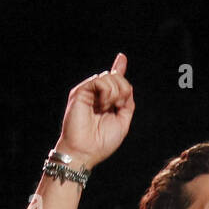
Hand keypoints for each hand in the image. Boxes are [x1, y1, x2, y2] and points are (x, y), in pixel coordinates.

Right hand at [54, 52, 134, 167]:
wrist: (86, 151)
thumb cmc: (102, 142)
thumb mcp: (122, 122)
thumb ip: (127, 104)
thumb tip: (128, 87)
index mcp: (106, 102)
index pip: (112, 81)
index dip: (118, 68)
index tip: (122, 57)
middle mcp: (96, 95)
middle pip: (116, 77)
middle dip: (124, 89)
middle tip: (118, 105)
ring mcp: (88, 92)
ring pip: (109, 76)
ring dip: (116, 92)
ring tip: (107, 108)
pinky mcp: (80, 91)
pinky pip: (99, 80)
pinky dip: (107, 92)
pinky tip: (103, 104)